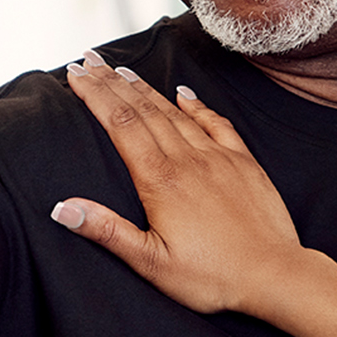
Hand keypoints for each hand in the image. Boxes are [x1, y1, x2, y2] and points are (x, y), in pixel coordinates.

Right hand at [52, 54, 324, 314]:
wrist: (275, 276)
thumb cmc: (212, 278)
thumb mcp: (151, 263)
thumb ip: (107, 231)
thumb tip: (62, 208)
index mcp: (159, 180)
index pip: (119, 123)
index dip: (95, 94)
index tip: (75, 73)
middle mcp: (187, 159)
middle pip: (142, 109)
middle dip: (111, 81)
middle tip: (89, 59)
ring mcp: (218, 157)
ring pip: (175, 111)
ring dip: (146, 88)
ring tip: (122, 70)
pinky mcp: (243, 163)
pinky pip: (216, 123)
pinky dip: (196, 105)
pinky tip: (184, 93)